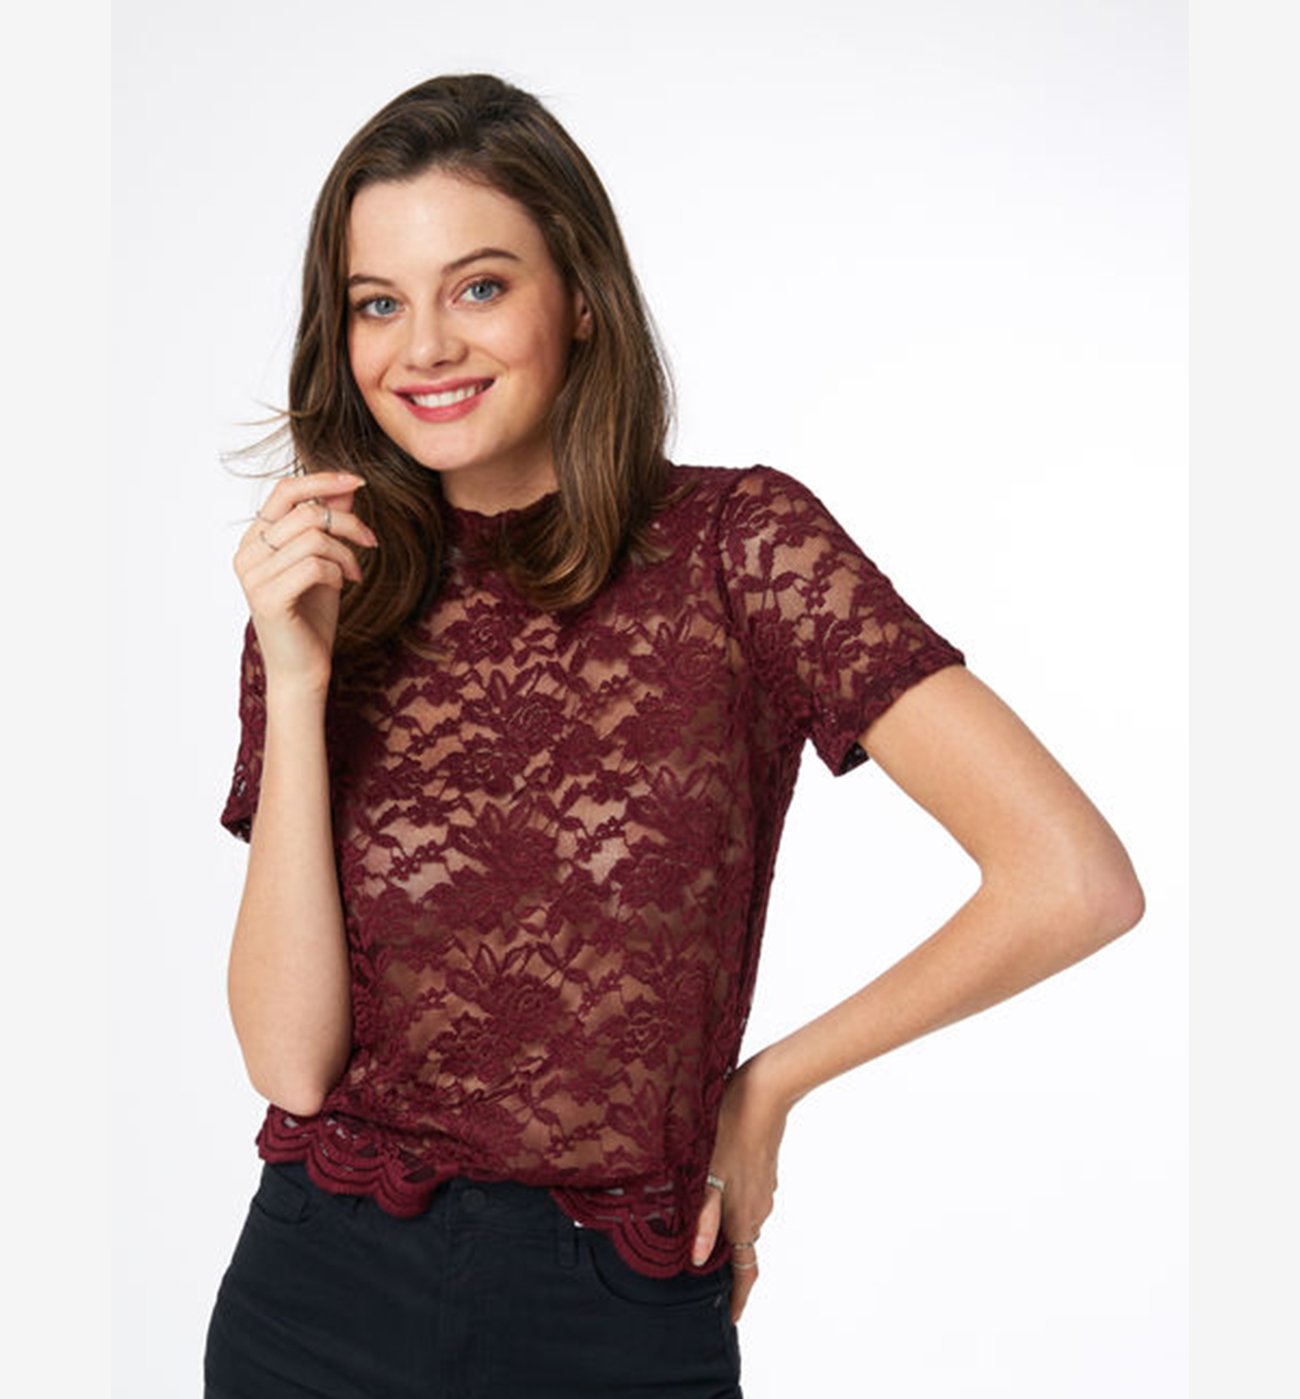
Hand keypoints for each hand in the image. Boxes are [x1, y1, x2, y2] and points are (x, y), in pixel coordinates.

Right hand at [234, 472, 375, 695]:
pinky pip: (313, 565)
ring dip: (346, 553)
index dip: (323, 480)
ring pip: (313, 538)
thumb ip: (330, 524)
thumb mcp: (326, 561)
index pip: (284, 491)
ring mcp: (253, 577)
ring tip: (354, 573)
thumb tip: (346, 486)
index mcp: (255, 539)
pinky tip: (342, 586)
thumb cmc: (312, 616)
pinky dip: (337, 572)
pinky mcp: (267, 598)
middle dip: (348, 523)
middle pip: (306, 512)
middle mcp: (247, 553)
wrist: (304, 669)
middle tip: (371, 542)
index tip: (359, 481)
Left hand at [692, 1054, 789, 1323]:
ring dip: (726, 1228)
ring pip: (744, 1219)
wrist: (765, 1092)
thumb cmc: (730, 1129)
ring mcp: (764, 1189)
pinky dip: (732, 1204)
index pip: (746, 1271)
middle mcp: (758, 1209)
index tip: (733, 1319)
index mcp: (744, 1217)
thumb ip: (705, 1219)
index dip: (740, 1298)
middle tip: (700, 1270)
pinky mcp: (764, 1170)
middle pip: (742, 1247)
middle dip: (726, 1261)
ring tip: (701, 1228)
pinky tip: (714, 1188)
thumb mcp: (709, 1175)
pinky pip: (748, 1199)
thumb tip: (700, 1259)